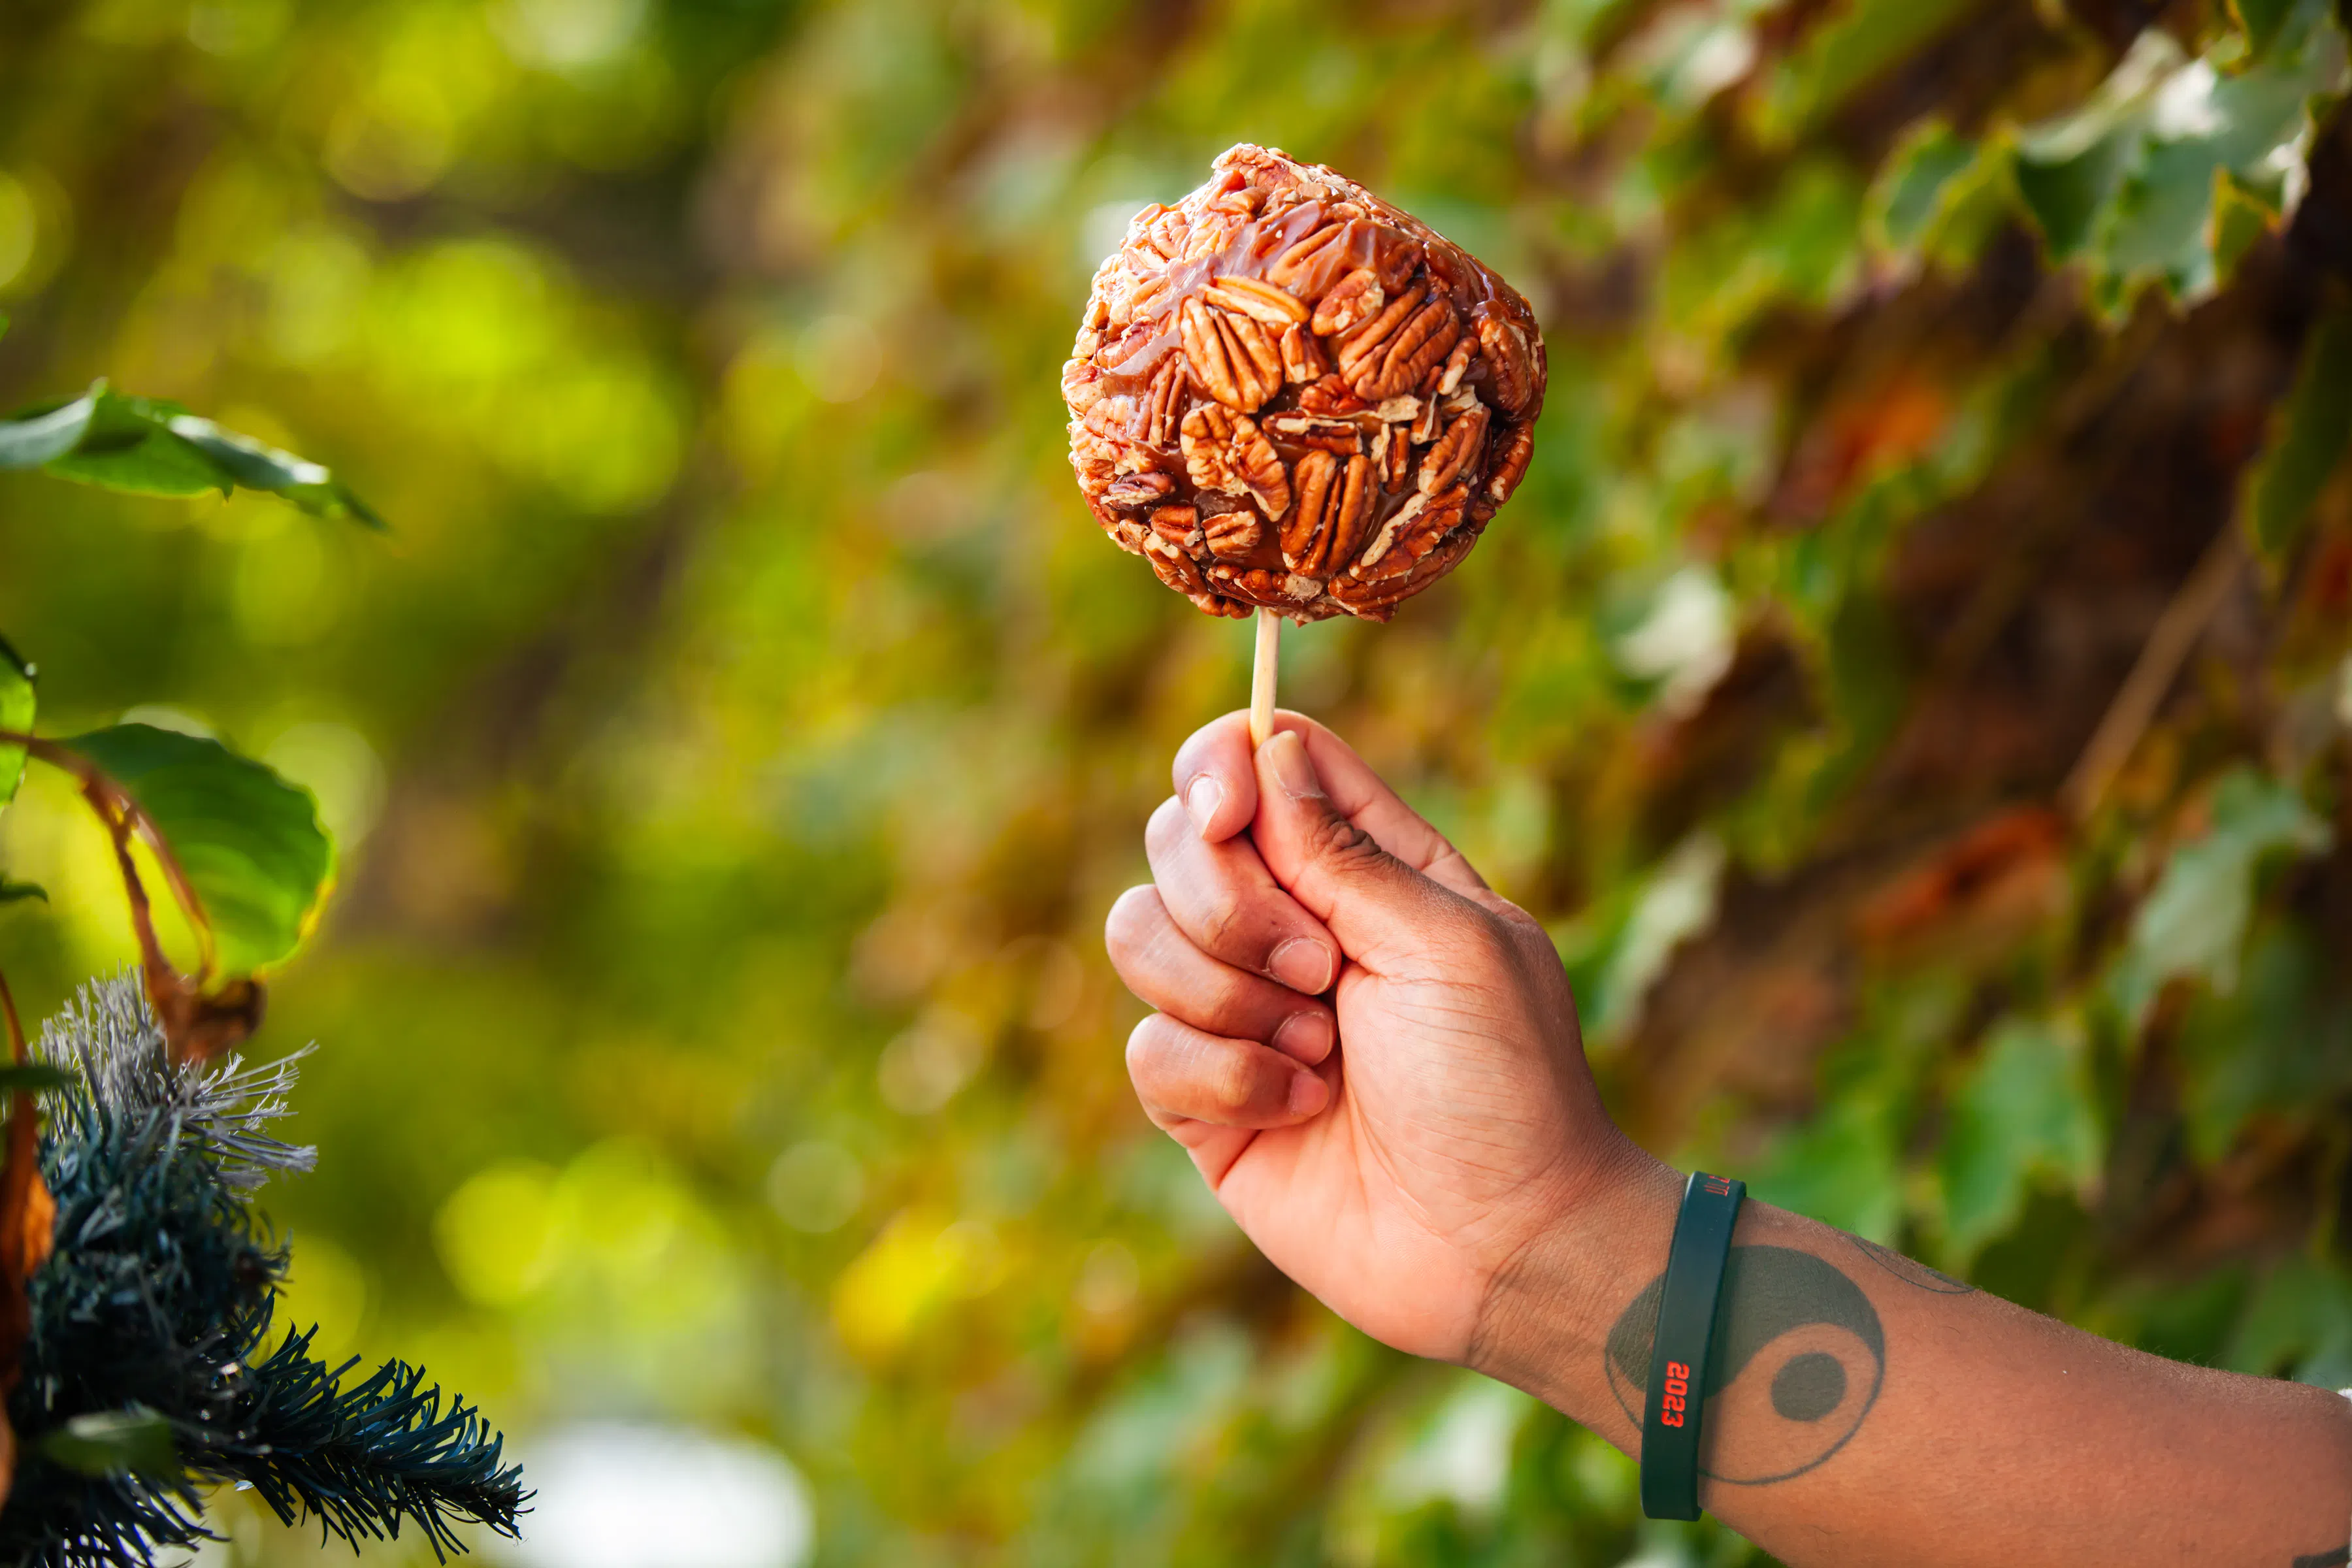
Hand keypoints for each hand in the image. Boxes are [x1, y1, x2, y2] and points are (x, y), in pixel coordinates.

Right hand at [1104, 711, 1657, 1364]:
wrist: (1500, 1245)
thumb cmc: (1504, 1085)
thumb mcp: (1446, 943)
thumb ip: (1343, 849)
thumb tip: (1263, 749)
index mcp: (1369, 865)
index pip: (1259, 760)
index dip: (1222, 766)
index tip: (1230, 815)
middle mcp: (1294, 924)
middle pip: (1179, 838)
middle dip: (1229, 903)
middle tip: (1321, 973)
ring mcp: (1240, 1010)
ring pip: (1138, 934)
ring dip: (1228, 995)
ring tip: (1321, 1055)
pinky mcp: (1203, 1100)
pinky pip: (1146, 1048)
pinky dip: (1223, 1079)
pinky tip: (1300, 1111)